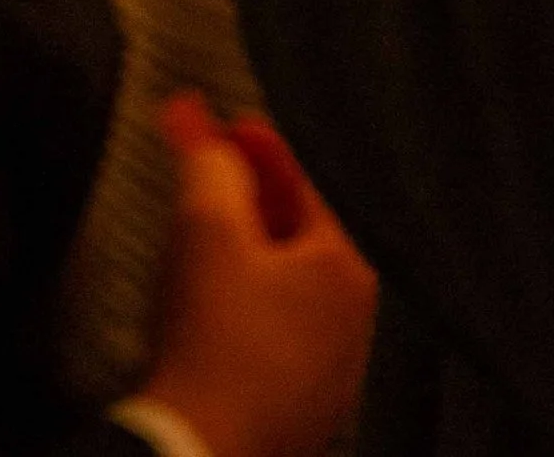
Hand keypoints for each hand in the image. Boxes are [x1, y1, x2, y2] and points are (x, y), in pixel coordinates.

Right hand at [137, 95, 378, 456]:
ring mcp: (333, 371)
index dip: (260, 147)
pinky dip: (253, 300)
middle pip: (302, 233)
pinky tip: (216, 297)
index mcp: (349, 271)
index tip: (225, 128)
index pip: (308, 184)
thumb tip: (207, 137)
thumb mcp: (207, 226)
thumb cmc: (214, 341)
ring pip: (291, 285)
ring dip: (251, 248)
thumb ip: (210, 164)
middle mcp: (356, 322)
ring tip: (206, 227)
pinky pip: (282, 331)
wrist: (197, 445)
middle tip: (211, 170)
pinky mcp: (303, 407)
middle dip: (252, 195)